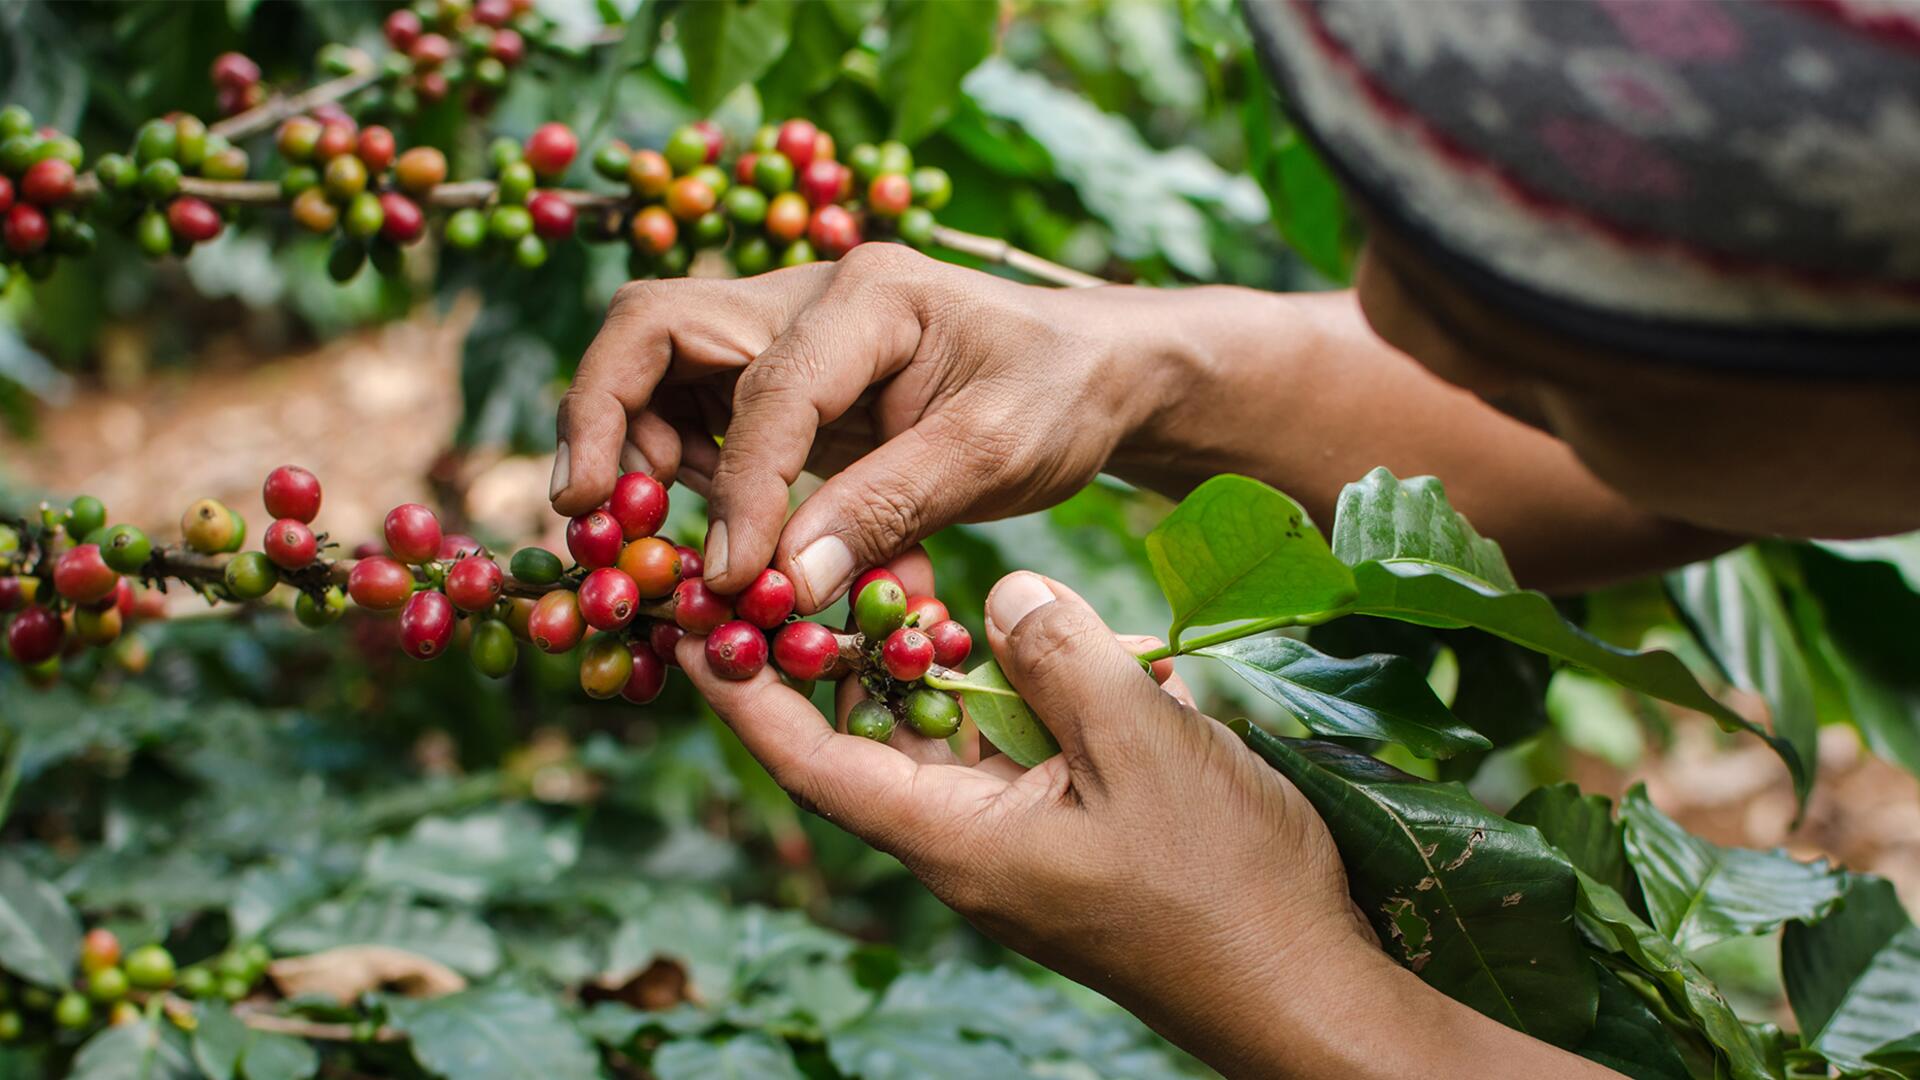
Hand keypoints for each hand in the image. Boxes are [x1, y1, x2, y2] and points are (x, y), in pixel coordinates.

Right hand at [549, 245, 1175, 610]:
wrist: (1096, 372)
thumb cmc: (1059, 397)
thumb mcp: (994, 454)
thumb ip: (887, 510)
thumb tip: (783, 583)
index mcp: (868, 296)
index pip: (765, 387)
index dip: (740, 490)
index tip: (733, 580)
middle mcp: (807, 297)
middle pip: (654, 328)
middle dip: (603, 418)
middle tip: (587, 517)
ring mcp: (788, 333)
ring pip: (658, 366)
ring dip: (630, 446)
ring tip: (638, 534)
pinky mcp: (786, 379)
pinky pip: (698, 412)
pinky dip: (680, 469)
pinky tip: (709, 533)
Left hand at [675, 563, 1383, 1075]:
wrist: (1303, 983)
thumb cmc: (1222, 883)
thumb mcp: (1140, 746)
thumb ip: (1059, 657)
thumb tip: (999, 595)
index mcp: (954, 839)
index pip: (813, 760)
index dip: (746, 693)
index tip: (696, 622)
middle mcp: (966, 844)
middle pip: (867, 740)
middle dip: (836, 654)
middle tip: (810, 563)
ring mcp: (1017, 844)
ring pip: (943, 740)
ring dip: (929, 666)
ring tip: (907, 579)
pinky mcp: (1066, 836)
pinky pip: (1009, 752)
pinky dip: (1007, 693)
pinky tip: (1032, 640)